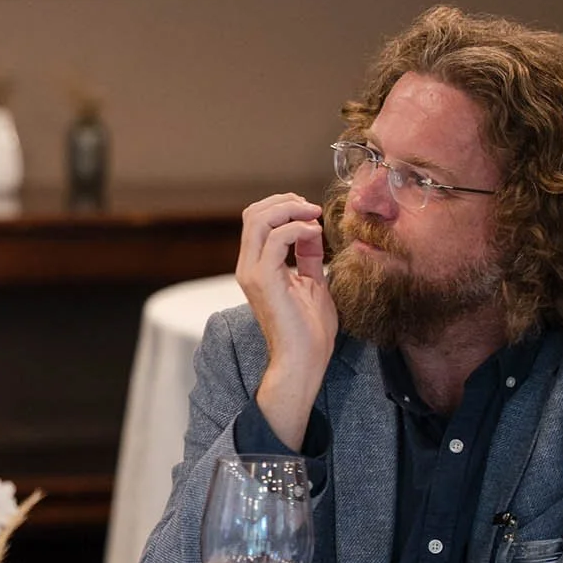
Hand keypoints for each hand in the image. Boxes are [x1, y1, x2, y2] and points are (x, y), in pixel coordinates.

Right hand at [236, 193, 338, 449]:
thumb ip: (308, 257)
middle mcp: (247, 266)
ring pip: (259, 220)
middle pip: (253, 213)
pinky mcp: (263, 280)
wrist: (303, 360)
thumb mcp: (312, 283)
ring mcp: (252, 273)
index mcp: (256, 266)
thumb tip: (312, 229)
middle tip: (313, 209)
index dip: (284, 207)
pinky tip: (315, 234)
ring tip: (314, 217)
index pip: (257, 220)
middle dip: (285, 202)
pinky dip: (297, 230)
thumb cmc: (309, 330)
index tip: (312, 213)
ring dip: (290, 211)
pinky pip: (276, 240)